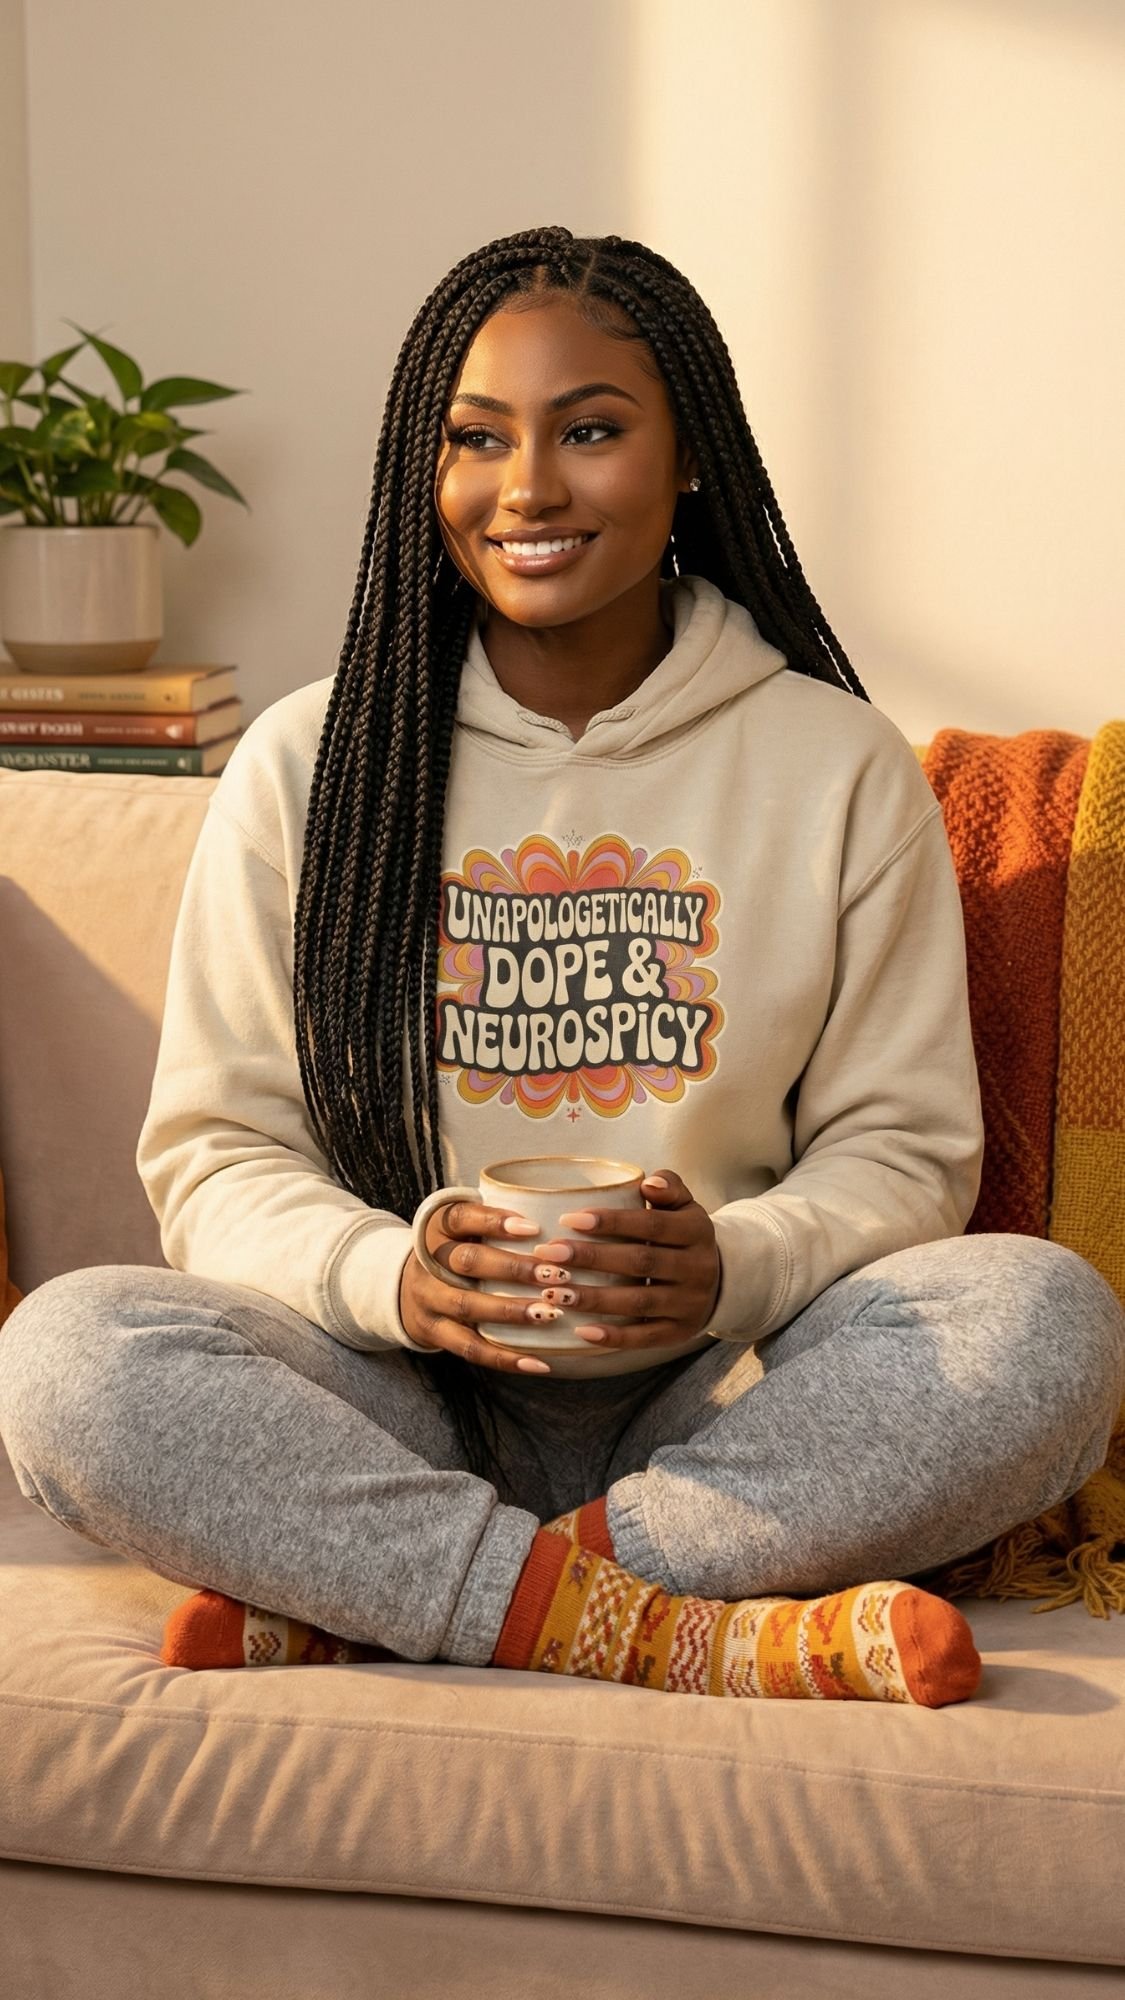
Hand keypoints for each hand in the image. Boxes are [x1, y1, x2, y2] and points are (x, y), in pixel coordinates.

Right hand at [399, 1198, 568, 1372]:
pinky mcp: (433, 1332)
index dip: (495, 1222)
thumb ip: (496, 1221)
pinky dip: (505, 1358)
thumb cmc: (455, 1252)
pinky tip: (539, 1363)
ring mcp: (428, 1299)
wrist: (405, 1290)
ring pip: (467, 1305)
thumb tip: (562, 1224)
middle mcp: (427, 1261)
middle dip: (514, 1269)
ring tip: (549, 1314)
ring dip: (511, 1312)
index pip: (462, 1218)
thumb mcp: (463, 1229)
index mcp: (438, 1227)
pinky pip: (470, 1348)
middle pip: (468, 1262)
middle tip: (555, 1275)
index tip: (534, 1228)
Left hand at [532, 1168, 721, 1352]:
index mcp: (697, 1231)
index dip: (611, 1221)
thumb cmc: (683, 1236)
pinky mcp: (680, 1332)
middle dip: (591, 1258)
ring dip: (594, 1299)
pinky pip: (645, 1337)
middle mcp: (698, 1268)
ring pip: (639, 1302)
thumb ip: (668, 1187)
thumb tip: (649, 1182)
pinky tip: (580, 1331)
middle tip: (548, 1255)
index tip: (568, 1219)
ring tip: (554, 1293)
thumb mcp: (685, 1206)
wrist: (721, 1282)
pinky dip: (613, 1337)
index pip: (652, 1224)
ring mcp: (690, 1303)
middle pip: (640, 1263)